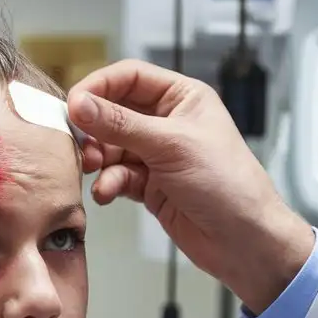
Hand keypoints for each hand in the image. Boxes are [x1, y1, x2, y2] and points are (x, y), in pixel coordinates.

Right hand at [70, 60, 313, 313]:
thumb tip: (78, 104)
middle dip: (95, 129)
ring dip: (99, 160)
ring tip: (94, 172)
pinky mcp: (151, 186)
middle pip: (114, 112)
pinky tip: (107, 194)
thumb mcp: (170, 145)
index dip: (98, 87)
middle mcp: (168, 122)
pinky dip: (108, 183)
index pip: (129, 77)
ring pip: (112, 147)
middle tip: (80, 146)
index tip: (73, 105)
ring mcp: (158, 155)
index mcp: (182, 97)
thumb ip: (120, 124)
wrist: (244, 240)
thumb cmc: (226, 184)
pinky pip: (118, 176)